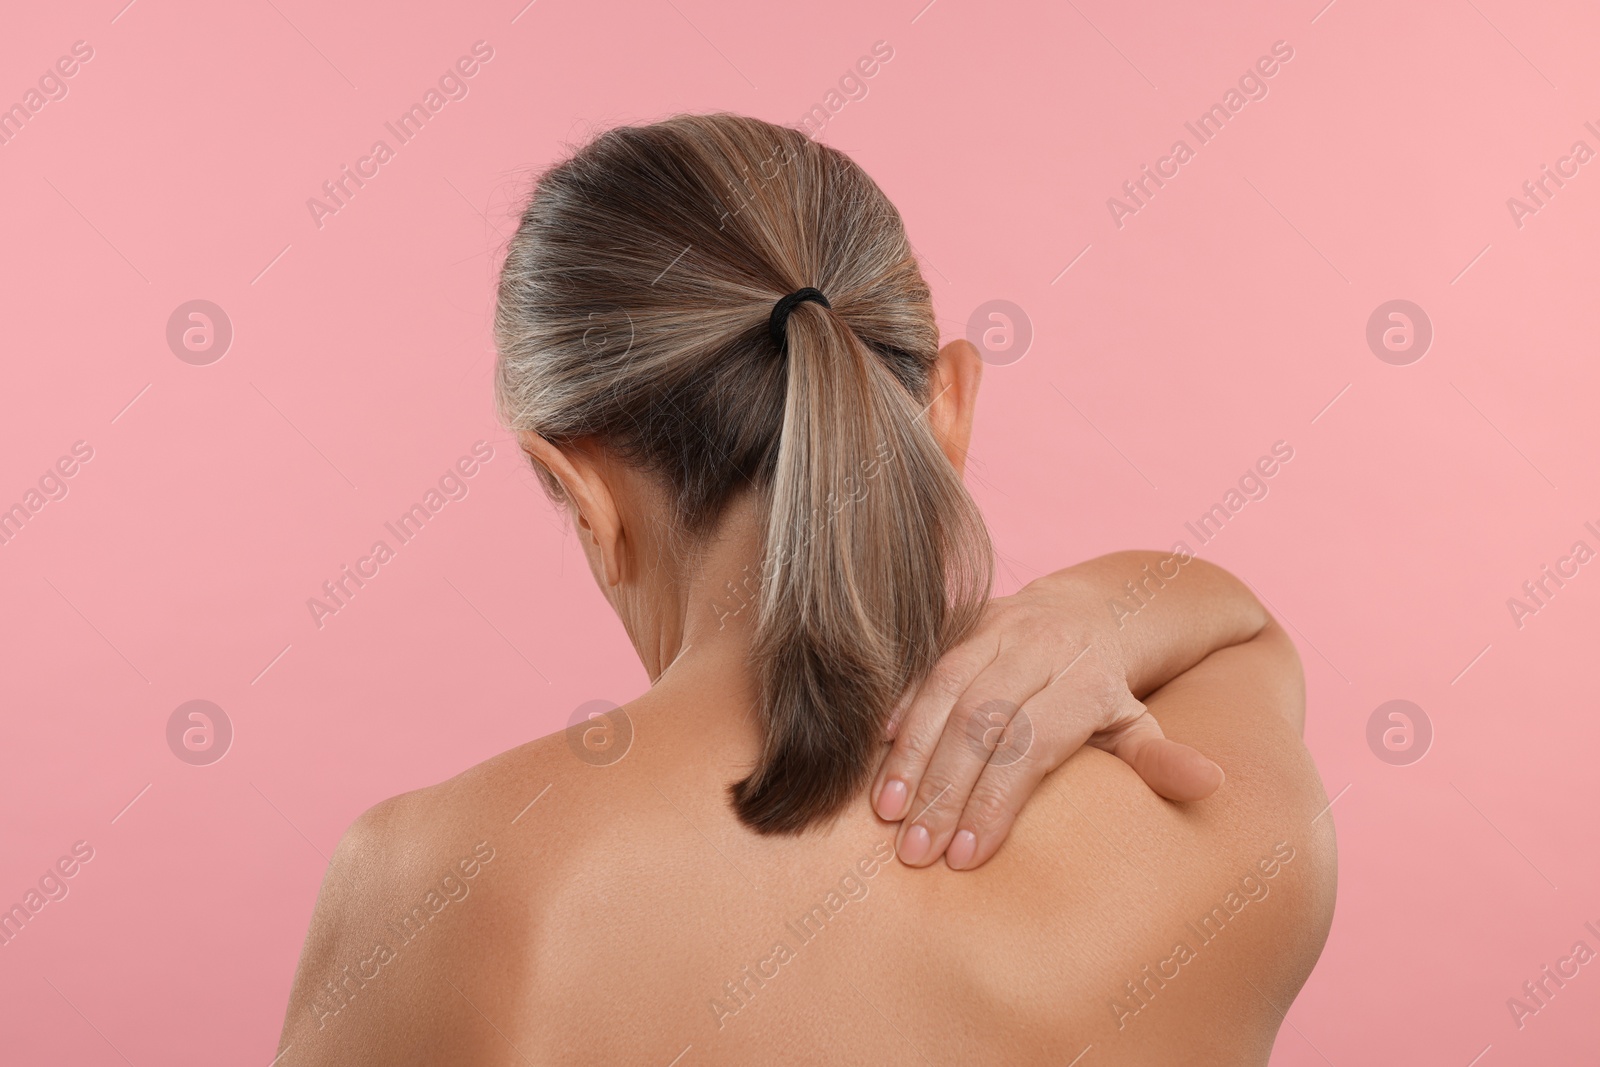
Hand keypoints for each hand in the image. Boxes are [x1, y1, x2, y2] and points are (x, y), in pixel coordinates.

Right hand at [870, 563, 1228, 869]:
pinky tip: (873, 759)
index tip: (965, 857)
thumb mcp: (1139, 724)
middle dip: (944, 789)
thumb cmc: (1106, 690)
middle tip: (915, 851)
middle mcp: (1041, 648)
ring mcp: (997, 630)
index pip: (1032, 746)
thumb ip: (1161, 759)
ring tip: (888, 813)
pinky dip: (898, 712)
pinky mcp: (963, 623)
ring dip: (911, 754)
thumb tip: (1210, 784)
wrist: (1090, 608)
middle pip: (982, 722)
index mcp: (1087, 681)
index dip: (995, 801)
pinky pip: (923, 666)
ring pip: (946, 690)